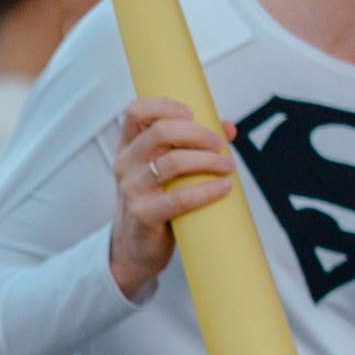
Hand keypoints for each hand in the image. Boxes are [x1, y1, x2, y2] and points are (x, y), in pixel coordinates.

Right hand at [109, 99, 234, 298]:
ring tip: (228, 166)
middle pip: (159, 133)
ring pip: (171, 163)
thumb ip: (193, 145)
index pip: (135, 112)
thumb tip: (229, 128)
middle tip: (219, 144)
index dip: (164, 106)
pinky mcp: (144, 215)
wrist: (135, 248)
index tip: (192, 113)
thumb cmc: (157, 201)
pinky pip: (179, 199)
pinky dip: (206, 191)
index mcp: (128, 147)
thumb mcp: (165, 171)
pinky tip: (224, 187)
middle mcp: (125, 164)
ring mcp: (132, 190)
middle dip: (196, 134)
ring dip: (206, 160)